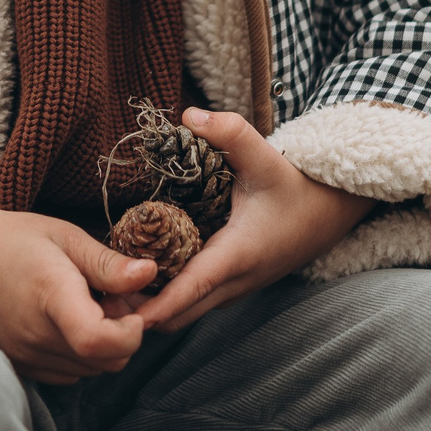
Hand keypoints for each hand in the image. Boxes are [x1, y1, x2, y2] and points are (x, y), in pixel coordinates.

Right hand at [0, 192, 156, 383]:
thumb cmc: (12, 238)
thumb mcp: (65, 237)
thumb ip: (108, 263)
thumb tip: (150, 275)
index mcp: (50, 296)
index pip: (101, 342)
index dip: (131, 334)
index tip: (132, 308)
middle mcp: (35, 335)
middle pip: (105, 362)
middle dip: (123, 336)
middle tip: (111, 298)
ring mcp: (23, 355)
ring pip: (89, 371)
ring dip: (101, 347)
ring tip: (86, 307)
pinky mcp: (18, 365)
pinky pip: (67, 374)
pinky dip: (79, 355)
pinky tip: (66, 322)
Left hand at [136, 108, 373, 333]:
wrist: (330, 213)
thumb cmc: (296, 187)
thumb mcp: (266, 156)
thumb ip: (230, 133)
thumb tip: (189, 115)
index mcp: (238, 255)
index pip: (191, 289)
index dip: (156, 305)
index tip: (124, 316)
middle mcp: (235, 282)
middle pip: (181, 314)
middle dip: (142, 311)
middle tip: (99, 295)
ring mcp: (235, 289)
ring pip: (187, 313)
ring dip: (153, 306)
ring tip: (113, 286)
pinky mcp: (233, 288)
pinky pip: (195, 304)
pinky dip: (168, 299)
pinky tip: (142, 276)